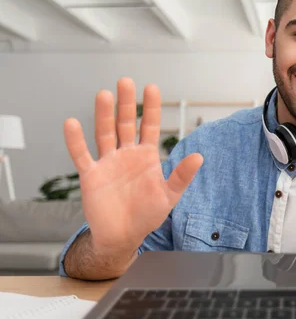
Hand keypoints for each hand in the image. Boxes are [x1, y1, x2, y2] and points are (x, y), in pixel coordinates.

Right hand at [64, 77, 202, 253]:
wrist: (123, 236)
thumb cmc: (147, 215)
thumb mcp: (169, 195)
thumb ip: (182, 176)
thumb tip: (199, 157)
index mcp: (147, 157)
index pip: (150, 126)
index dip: (151, 108)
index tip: (151, 87)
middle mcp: (126, 155)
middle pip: (126, 124)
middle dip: (126, 103)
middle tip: (125, 81)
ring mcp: (108, 163)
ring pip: (105, 133)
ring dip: (103, 115)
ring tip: (104, 94)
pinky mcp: (91, 175)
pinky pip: (82, 155)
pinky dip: (76, 141)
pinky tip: (72, 123)